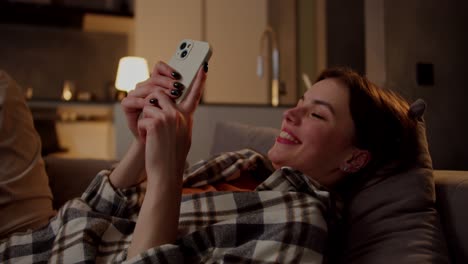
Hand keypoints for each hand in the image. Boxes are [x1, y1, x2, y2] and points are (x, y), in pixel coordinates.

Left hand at [137, 62, 206, 177]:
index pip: (194, 95)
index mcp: (187, 118)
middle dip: (151, 105)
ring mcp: (170, 118)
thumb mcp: (181, 136)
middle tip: (151, 122)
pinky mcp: (157, 123)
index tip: (203, 67)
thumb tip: (171, 109)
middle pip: (160, 94)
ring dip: (145, 118)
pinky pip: (142, 117)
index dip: (199, 81)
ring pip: (149, 104)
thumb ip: (179, 121)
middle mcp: (181, 115)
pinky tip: (149, 141)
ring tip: (151, 135)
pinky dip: (141, 129)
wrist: (166, 173)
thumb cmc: (171, 157)